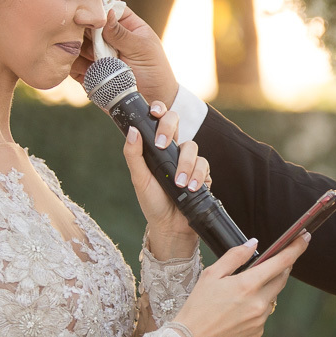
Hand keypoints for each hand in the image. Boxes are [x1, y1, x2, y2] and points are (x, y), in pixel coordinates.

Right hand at [71, 0, 178, 108]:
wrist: (153, 100)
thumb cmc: (155, 71)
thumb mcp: (142, 49)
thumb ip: (122, 33)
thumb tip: (106, 12)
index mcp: (125, 24)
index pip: (106, 8)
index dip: (95, 9)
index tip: (89, 15)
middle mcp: (107, 37)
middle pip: (85, 24)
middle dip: (82, 30)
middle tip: (87, 39)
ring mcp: (95, 53)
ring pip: (74, 43)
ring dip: (76, 47)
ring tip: (89, 56)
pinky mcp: (87, 71)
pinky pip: (71, 64)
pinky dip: (72, 63)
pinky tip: (82, 67)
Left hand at [120, 101, 208, 256]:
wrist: (170, 226)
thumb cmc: (152, 202)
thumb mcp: (139, 178)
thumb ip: (133, 154)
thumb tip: (132, 130)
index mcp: (157, 148)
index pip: (159, 120)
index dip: (159, 110)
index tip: (154, 111)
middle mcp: (173, 150)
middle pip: (177, 122)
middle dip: (170, 129)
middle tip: (163, 146)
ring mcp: (189, 160)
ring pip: (192, 146)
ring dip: (185, 164)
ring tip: (179, 183)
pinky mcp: (202, 173)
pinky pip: (203, 165)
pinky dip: (197, 176)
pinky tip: (191, 187)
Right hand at [174, 232, 308, 336]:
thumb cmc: (197, 306)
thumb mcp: (211, 274)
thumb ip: (235, 256)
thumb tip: (254, 244)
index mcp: (247, 285)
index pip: (281, 262)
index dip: (296, 249)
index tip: (304, 238)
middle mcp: (259, 303)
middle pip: (282, 278)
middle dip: (282, 267)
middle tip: (277, 258)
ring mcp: (260, 320)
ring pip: (272, 296)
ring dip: (266, 287)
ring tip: (245, 287)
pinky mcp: (258, 332)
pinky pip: (264, 313)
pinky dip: (258, 305)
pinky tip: (239, 308)